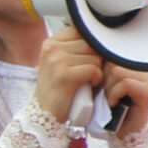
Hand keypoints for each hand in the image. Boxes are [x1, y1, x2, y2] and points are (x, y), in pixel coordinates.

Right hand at [30, 30, 147, 136]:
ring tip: (89, 80)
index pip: (82, 31)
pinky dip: (96, 79)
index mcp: (51, 42)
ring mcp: (56, 59)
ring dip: (97, 70)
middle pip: (90, 43)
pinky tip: (90, 85)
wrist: (45, 116)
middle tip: (93, 73)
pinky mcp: (63, 74)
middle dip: (97, 59)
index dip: (93, 45)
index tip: (92, 59)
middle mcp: (52, 47)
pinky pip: (93, 69)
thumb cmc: (58, 91)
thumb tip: (102, 38)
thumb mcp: (61, 64)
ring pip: (94, 56)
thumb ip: (75, 49)